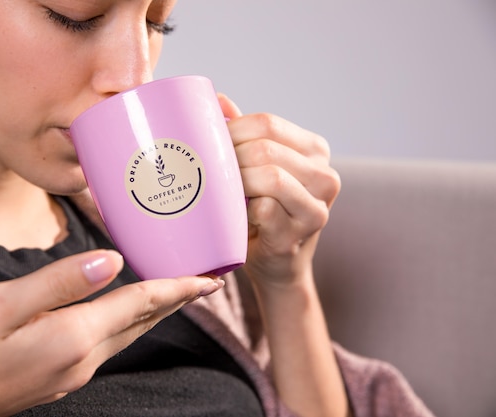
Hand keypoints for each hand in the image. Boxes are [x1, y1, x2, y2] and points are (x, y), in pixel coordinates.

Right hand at [0, 250, 223, 416]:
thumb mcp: (0, 305)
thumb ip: (60, 283)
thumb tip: (113, 261)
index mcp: (71, 337)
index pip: (139, 304)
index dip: (176, 288)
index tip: (209, 278)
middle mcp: (79, 360)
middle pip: (140, 323)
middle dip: (175, 301)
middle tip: (204, 283)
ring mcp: (67, 374)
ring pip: (125, 336)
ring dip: (153, 313)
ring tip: (173, 295)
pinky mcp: (52, 378)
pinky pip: (105, 346)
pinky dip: (125, 324)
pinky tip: (121, 315)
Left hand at [219, 94, 340, 287]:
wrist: (277, 264)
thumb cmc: (263, 212)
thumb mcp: (257, 169)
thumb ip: (243, 136)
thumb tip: (218, 99)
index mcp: (315, 150)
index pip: (268, 123)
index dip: (232, 130)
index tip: (211, 144)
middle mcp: (325, 175)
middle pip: (266, 148)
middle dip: (230, 157)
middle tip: (209, 171)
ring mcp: (318, 206)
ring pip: (270, 177)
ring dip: (238, 183)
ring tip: (223, 192)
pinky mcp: (302, 233)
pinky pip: (265, 210)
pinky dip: (243, 210)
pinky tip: (236, 215)